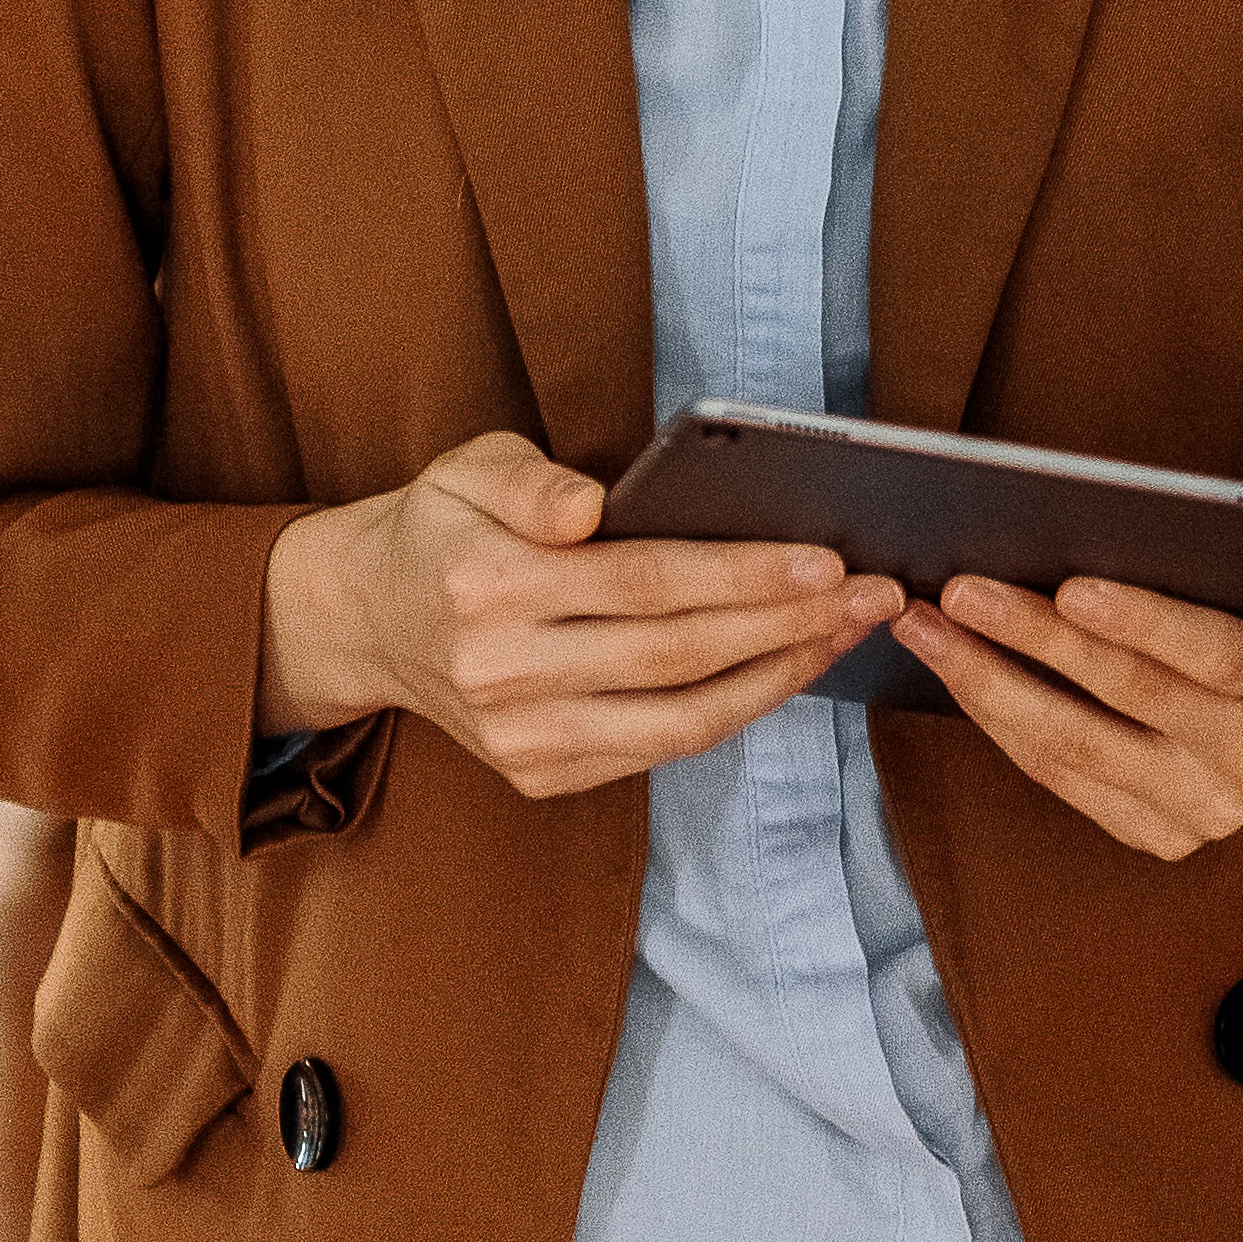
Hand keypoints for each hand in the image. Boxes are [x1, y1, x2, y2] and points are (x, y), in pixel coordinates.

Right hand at [261, 433, 899, 799]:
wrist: (369, 619)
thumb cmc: (446, 527)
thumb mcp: (468, 465)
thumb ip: (529, 480)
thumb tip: (587, 509)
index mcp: (486, 585)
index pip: (645, 582)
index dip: (745, 575)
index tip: (829, 560)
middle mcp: (500, 673)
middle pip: (677, 655)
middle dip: (789, 625)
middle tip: (873, 594)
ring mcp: (517, 738)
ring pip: (679, 721)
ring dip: (777, 679)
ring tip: (843, 635)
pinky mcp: (535, 776)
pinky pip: (656, 751)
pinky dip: (730, 713)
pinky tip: (781, 670)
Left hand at [888, 568, 1242, 859]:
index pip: (1215, 652)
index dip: (1144, 621)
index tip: (1068, 587)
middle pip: (1130, 694)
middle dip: (1036, 638)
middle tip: (961, 593)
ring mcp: (1206, 808)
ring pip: (1077, 744)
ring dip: (990, 683)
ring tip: (928, 629)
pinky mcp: (1160, 835)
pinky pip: (1060, 776)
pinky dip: (1000, 723)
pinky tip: (956, 674)